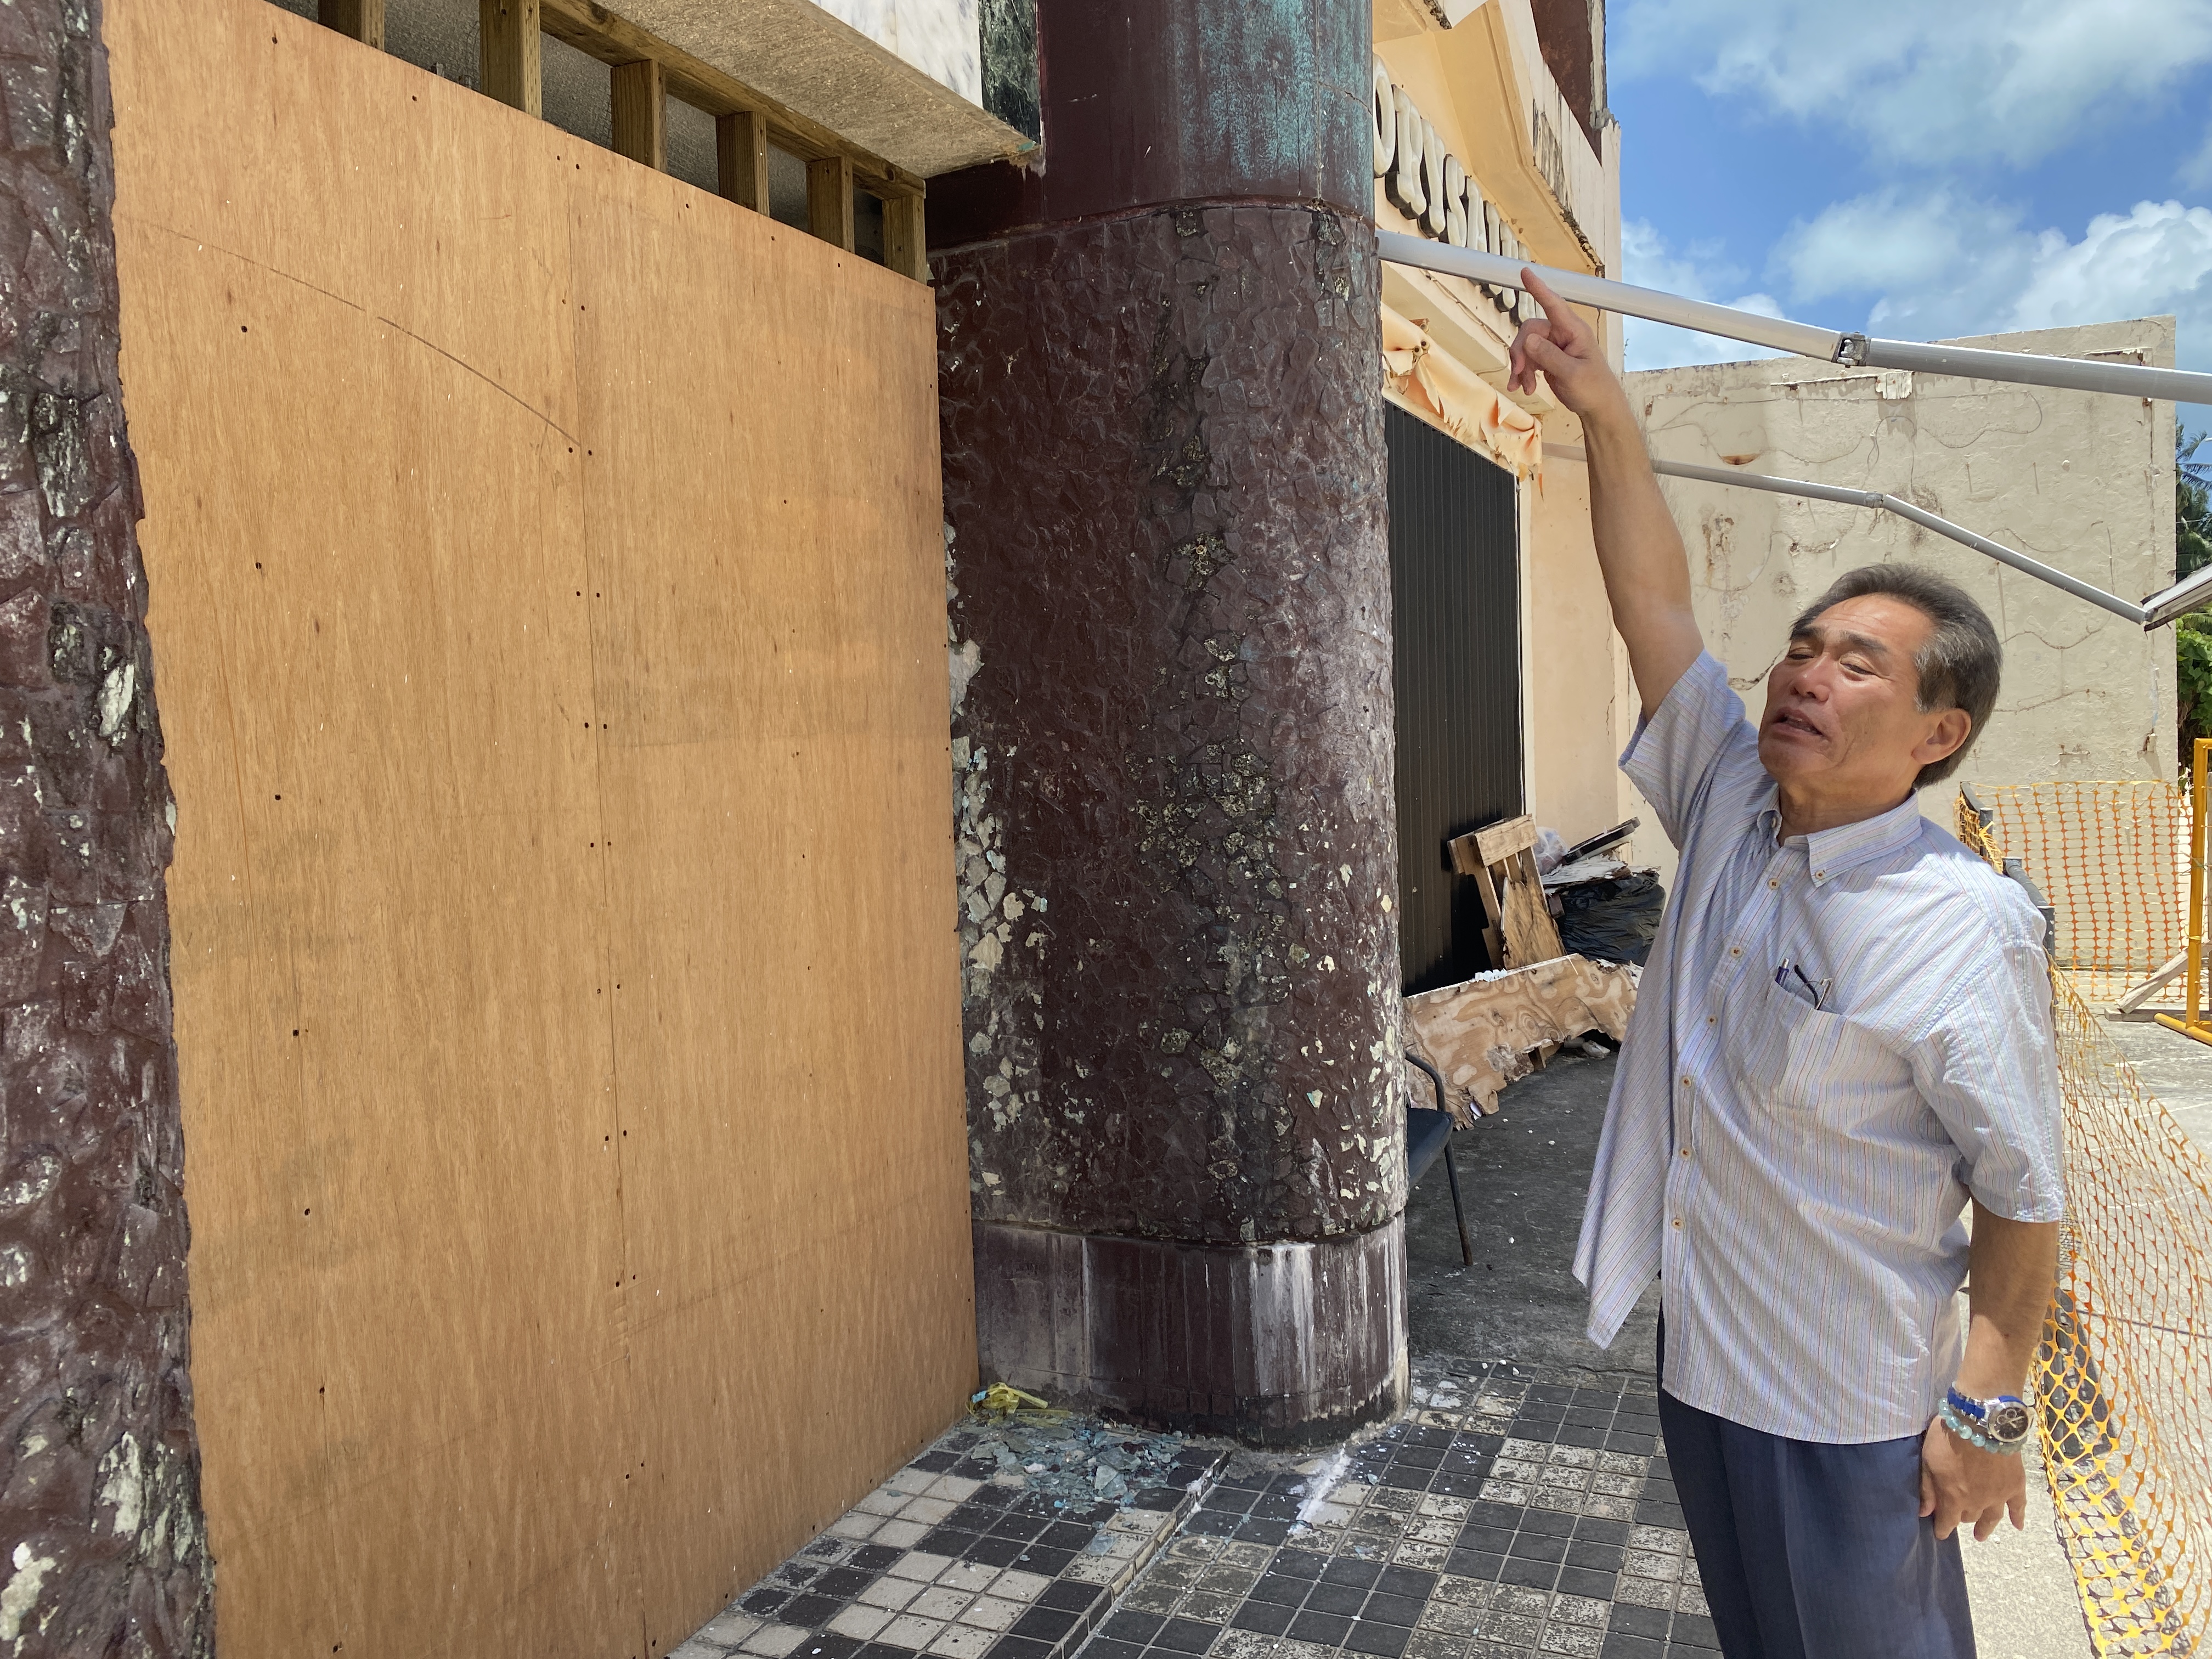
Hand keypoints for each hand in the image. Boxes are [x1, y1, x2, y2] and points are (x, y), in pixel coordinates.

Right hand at [1506, 270, 1628, 422]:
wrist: (1598, 407)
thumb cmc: (1593, 389)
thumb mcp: (1572, 374)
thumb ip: (1549, 356)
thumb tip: (1527, 341)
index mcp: (1574, 331)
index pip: (1554, 304)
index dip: (1539, 288)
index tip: (1526, 271)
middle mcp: (1563, 334)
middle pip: (1530, 331)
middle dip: (1520, 352)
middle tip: (1518, 373)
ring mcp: (1554, 346)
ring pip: (1525, 346)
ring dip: (1520, 366)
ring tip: (1522, 387)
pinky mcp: (1548, 358)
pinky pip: (1528, 359)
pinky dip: (1522, 373)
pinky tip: (1523, 387)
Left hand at [1919, 1416, 2027, 1541]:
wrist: (1982, 1423)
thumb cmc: (1948, 1438)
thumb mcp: (1928, 1460)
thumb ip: (1927, 1488)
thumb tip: (1925, 1513)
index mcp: (1954, 1498)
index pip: (1947, 1521)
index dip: (1943, 1529)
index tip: (1940, 1535)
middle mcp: (1977, 1503)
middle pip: (1969, 1517)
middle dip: (1961, 1519)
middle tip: (1959, 1519)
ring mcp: (1998, 1496)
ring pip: (1991, 1517)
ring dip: (1985, 1527)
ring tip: (1980, 1536)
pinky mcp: (2015, 1485)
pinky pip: (2019, 1506)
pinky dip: (2018, 1517)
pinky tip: (2018, 1526)